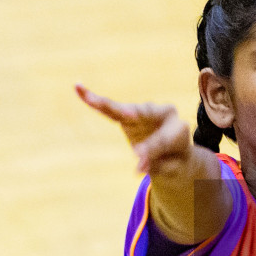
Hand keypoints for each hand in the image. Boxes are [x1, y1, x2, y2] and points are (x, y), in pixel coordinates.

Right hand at [75, 84, 195, 176]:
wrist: (174, 154)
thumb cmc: (175, 161)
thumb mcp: (172, 167)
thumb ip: (157, 165)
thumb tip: (139, 167)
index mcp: (177, 126)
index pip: (162, 139)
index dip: (152, 151)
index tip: (141, 166)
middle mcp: (160, 112)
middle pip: (145, 115)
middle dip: (134, 116)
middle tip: (128, 116)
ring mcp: (142, 112)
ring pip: (121, 109)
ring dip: (103, 103)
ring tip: (86, 96)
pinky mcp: (126, 115)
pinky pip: (109, 110)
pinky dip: (93, 101)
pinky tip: (78, 88)